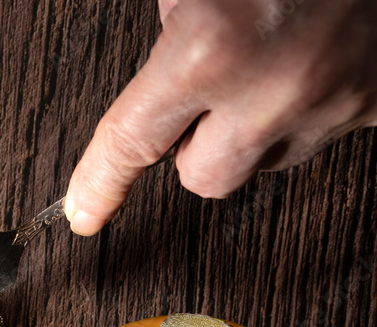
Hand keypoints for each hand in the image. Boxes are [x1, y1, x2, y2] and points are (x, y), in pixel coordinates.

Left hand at [64, 0, 376, 234]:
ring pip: (264, 161)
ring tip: (267, 60)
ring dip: (250, 129)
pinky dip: (308, 111)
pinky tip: (310, 65)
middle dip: (191, 144)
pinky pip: (323, 137)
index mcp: (212, 46)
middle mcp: (275, 87)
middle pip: (204, 177)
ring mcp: (334, 100)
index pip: (132, 142)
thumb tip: (164, 62)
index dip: (101, 183)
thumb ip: (175, 18)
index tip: (86, 212)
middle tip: (205, 89)